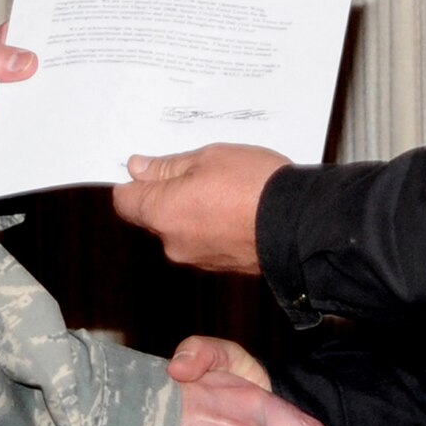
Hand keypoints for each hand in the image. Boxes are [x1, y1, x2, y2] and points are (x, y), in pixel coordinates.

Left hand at [112, 144, 288, 272]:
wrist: (300, 225)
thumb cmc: (253, 186)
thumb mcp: (207, 158)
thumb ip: (168, 166)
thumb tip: (138, 169)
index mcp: (162, 213)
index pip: (125, 201)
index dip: (133, 182)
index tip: (147, 166)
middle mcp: (173, 243)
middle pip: (154, 216)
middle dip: (169, 193)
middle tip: (196, 167)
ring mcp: (199, 258)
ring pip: (182, 228)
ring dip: (194, 209)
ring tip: (224, 185)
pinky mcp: (223, 266)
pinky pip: (206, 241)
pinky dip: (213, 225)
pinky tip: (237, 206)